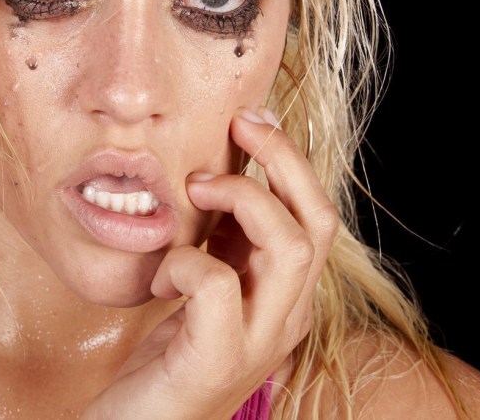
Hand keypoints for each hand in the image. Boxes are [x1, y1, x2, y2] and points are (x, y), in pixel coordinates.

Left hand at [82, 107, 338, 419]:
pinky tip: (162, 278)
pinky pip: (216, 284)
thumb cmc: (166, 357)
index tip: (250, 120)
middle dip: (282, 160)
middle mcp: (288, 315)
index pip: (316, 215)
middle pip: (318, 221)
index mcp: (287, 294)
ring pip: (289, 246)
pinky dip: (185, 261)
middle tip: (239, 127)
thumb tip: (220, 169)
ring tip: (196, 190)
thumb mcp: (204, 287)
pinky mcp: (218, 359)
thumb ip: (223, 242)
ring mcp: (261, 341)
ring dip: (242, 199)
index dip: (290, 159)